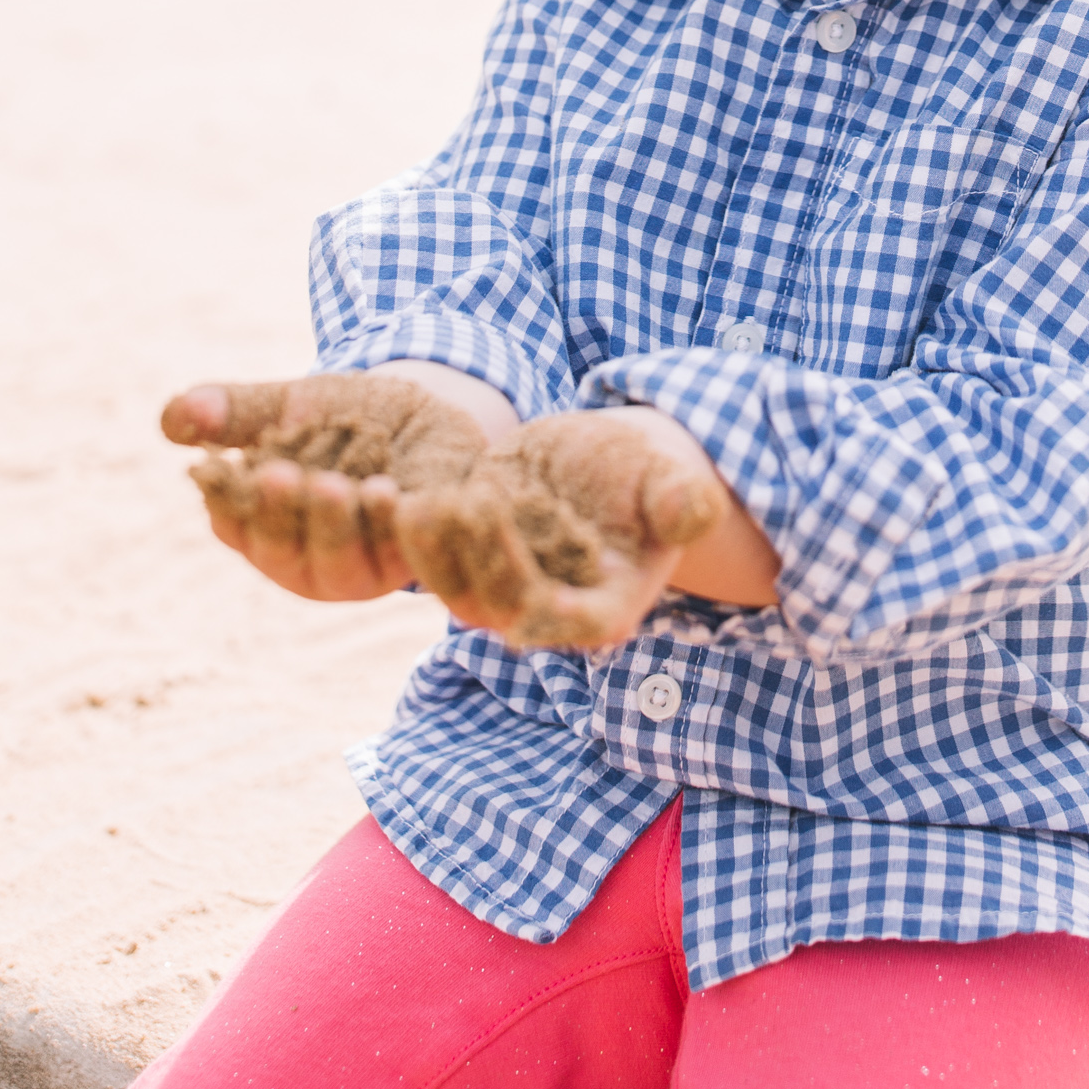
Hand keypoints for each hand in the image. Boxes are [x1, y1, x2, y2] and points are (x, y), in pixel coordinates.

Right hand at [162, 365, 508, 601]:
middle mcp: (302, 557)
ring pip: (340, 565)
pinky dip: (390, 527)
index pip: (232, 523)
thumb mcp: (289, 404)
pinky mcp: (409, 561)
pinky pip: (397, 556)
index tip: (227, 473)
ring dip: (334, 527)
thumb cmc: (345, 415)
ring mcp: (357, 567)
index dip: (230, 503)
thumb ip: (234, 411)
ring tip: (335, 486)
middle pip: (282, 552)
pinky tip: (388, 493)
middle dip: (281, 515)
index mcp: (259, 523)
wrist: (425, 412)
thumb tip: (174, 418)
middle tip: (281, 476)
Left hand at [395, 407, 735, 651]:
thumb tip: (695, 512)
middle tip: (462, 506)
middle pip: (508, 605)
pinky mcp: (469, 559)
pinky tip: (392, 497)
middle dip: (482, 562)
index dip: (558, 612)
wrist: (610, 467)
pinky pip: (434, 561)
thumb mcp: (671, 482)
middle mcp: (550, 610)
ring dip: (432, 554)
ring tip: (413, 503)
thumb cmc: (649, 479)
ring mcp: (505, 588)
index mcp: (606, 606)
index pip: (580, 622)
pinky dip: (412, 537)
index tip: (540, 597)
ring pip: (460, 590)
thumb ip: (681, 501)